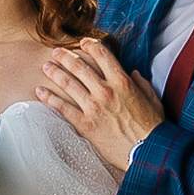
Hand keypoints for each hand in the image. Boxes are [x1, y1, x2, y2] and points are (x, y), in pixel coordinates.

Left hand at [36, 35, 163, 169]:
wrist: (148, 152)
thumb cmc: (154, 127)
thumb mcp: (152, 99)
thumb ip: (141, 83)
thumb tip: (133, 73)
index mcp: (122, 82)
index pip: (102, 55)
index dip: (90, 45)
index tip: (82, 42)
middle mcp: (105, 91)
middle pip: (80, 66)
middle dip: (66, 56)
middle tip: (56, 51)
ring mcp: (94, 108)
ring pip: (68, 84)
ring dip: (55, 72)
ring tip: (45, 66)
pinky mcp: (86, 125)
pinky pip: (63, 109)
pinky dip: (49, 98)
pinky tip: (39, 91)